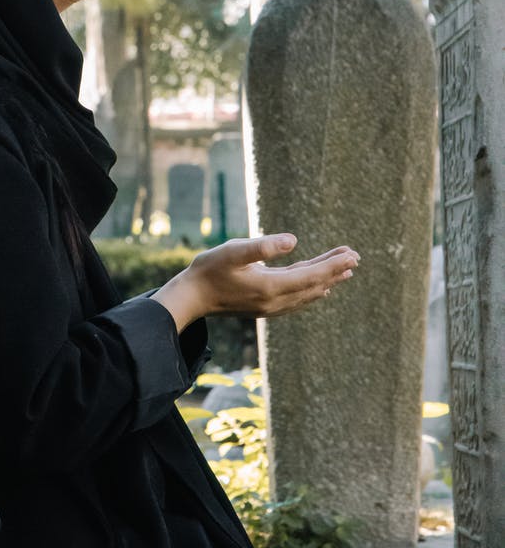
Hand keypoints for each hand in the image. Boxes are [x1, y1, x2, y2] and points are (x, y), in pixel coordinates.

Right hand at [185, 232, 358, 318]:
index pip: (311, 276)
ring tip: (345, 270)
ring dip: (327, 280)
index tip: (352, 255)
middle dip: (335, 271)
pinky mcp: (264, 307)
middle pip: (314, 286)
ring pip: (307, 293)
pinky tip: (319, 287)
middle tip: (356, 258)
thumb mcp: (233, 251)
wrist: (192, 298)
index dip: (333, 265)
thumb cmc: (209, 270)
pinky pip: (297, 299)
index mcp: (270, 287)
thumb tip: (293, 240)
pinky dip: (312, 290)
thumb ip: (262, 246)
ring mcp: (270, 307)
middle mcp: (275, 301)